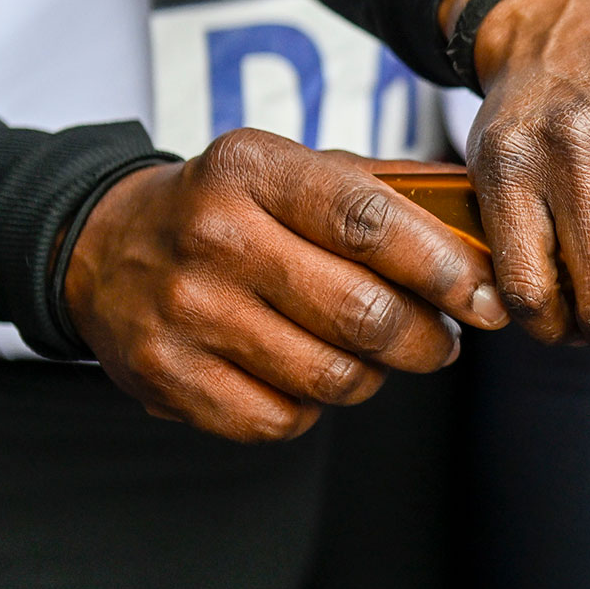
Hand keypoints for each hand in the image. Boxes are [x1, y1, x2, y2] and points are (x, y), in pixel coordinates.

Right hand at [64, 129, 503, 442]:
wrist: (102, 246)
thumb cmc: (230, 207)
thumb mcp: (292, 169)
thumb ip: (382, 195)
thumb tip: (481, 239)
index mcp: (255, 172)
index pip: (372, 224)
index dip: (445, 269)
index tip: (487, 299)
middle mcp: (215, 239)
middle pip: (363, 314)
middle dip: (427, 337)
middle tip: (443, 338)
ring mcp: (186, 314)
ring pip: (332, 376)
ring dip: (375, 374)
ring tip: (374, 353)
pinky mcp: (167, 378)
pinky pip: (281, 419)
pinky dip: (313, 407)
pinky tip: (306, 373)